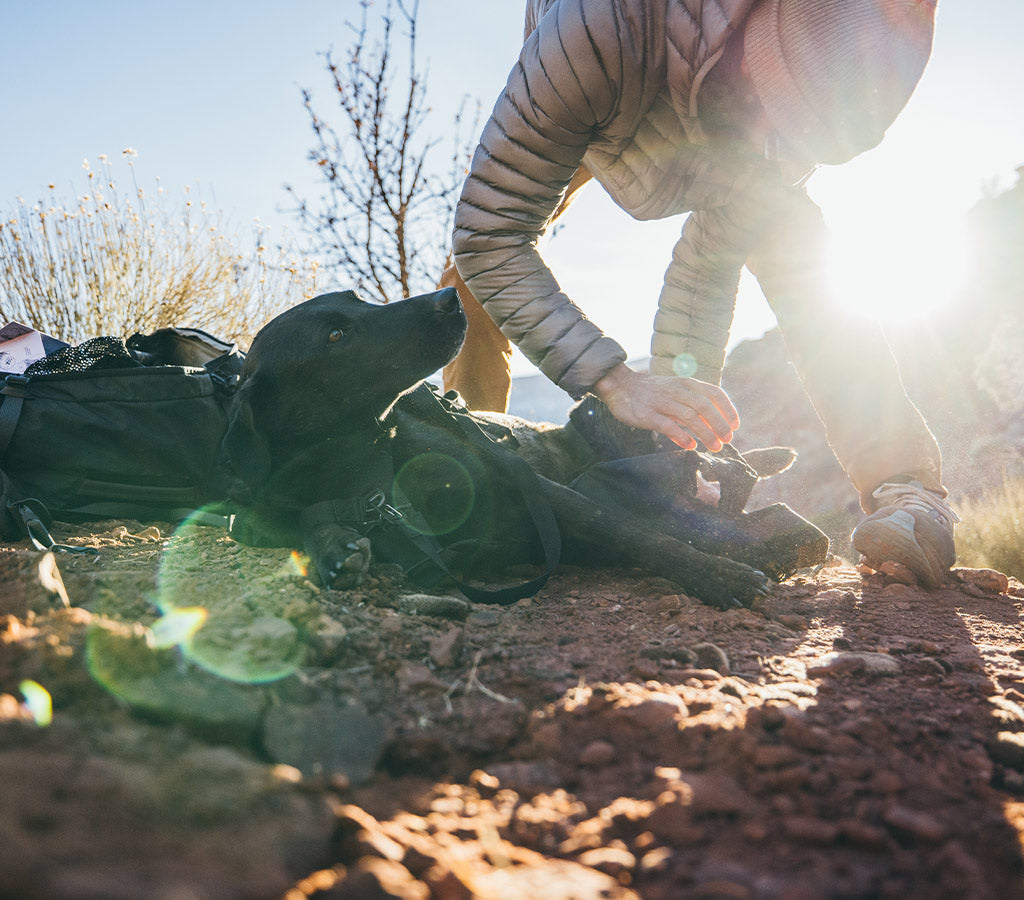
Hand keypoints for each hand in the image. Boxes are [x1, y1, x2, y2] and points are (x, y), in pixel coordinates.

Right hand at [593, 364, 739, 451]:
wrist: (620, 386)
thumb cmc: (652, 392)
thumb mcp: (676, 390)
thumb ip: (693, 404)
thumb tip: (714, 422)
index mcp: (686, 383)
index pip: (714, 393)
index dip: (728, 410)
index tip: (735, 426)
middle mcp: (676, 390)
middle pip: (705, 407)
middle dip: (719, 425)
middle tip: (727, 440)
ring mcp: (661, 402)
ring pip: (689, 417)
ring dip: (705, 433)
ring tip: (714, 446)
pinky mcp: (647, 414)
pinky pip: (668, 425)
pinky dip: (682, 436)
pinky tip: (691, 445)